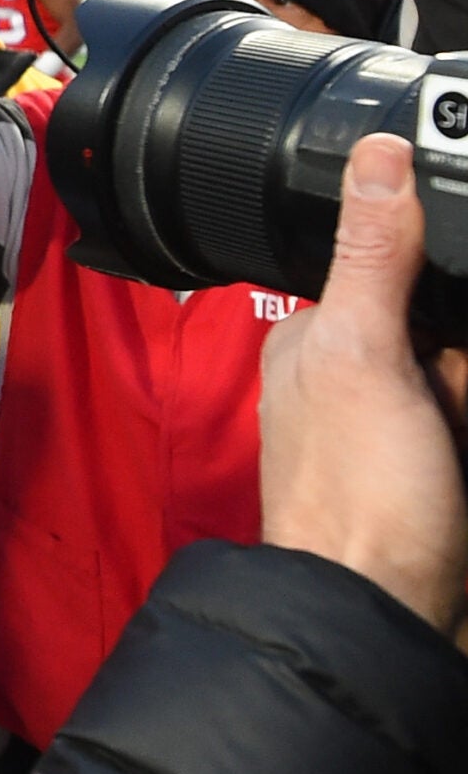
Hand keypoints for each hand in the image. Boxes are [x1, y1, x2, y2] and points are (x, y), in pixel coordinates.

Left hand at [260, 133, 467, 635]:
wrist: (387, 620)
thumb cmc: (358, 502)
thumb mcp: (366, 356)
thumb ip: (372, 255)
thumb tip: (377, 153)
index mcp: (320, 341)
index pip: (411, 275)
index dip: (449, 304)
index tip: (443, 362)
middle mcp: (358, 381)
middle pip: (456, 329)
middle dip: (465, 370)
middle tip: (444, 421)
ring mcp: (406, 431)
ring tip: (449, 458)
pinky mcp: (444, 475)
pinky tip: (460, 470)